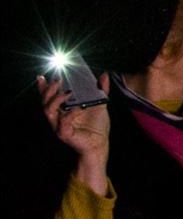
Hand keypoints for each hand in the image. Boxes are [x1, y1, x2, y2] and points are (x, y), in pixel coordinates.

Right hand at [39, 74, 109, 195]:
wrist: (100, 144)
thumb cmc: (97, 126)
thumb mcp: (100, 104)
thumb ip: (102, 90)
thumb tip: (104, 75)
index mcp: (63, 110)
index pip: (49, 97)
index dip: (43, 88)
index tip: (42, 77)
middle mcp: (58, 117)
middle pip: (45, 102)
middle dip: (49, 90)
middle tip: (58, 80)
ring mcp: (59, 126)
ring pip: (48, 111)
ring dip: (56, 100)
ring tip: (68, 92)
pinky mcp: (64, 134)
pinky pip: (62, 123)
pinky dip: (70, 113)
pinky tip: (79, 108)